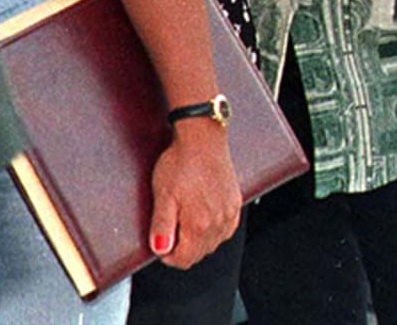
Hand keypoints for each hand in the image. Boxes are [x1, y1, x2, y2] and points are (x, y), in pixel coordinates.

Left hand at [148, 126, 239, 267]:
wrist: (202, 138)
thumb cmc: (180, 163)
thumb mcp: (163, 195)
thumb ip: (162, 226)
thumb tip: (160, 250)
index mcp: (199, 223)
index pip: (185, 259)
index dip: (169, 257)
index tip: (161, 246)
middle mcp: (218, 221)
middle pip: (200, 254)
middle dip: (183, 250)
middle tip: (171, 233)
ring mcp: (229, 212)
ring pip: (213, 243)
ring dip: (198, 242)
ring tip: (185, 223)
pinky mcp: (235, 203)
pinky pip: (226, 230)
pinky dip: (214, 231)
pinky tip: (204, 219)